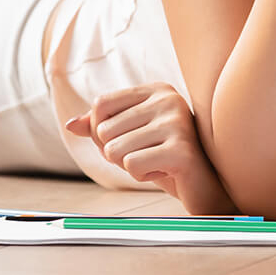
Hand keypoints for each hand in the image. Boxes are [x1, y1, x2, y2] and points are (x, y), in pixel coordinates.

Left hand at [65, 84, 221, 204]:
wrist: (204, 184)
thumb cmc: (164, 157)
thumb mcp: (130, 137)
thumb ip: (101, 127)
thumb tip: (71, 125)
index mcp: (158, 90)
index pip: (101, 105)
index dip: (103, 131)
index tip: (133, 138)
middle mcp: (169, 100)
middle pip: (104, 130)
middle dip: (118, 152)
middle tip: (149, 154)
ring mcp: (177, 123)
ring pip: (114, 151)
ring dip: (130, 166)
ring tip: (157, 162)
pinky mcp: (181, 151)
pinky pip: (132, 166)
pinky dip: (142, 176)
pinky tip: (165, 172)